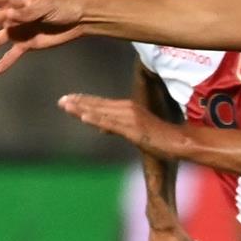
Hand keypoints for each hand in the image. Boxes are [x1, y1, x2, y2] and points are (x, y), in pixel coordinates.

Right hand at [0, 0, 84, 74]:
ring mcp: (20, 30)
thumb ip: (27, 11)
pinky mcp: (28, 43)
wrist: (80, 19)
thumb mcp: (46, 4)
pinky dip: (4, 63)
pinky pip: (13, 55)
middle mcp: (15, 15)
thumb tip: (9, 17)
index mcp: (19, 0)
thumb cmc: (64, 5)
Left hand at [58, 94, 176, 156]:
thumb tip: (99, 128)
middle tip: (61, 100)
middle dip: (80, 102)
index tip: (68, 99)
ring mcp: (131, 118)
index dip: (85, 100)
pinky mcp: (134, 129)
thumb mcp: (135, 131)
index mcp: (129, 108)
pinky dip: (98, 119)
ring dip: (83, 108)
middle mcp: (129, 109)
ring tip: (66, 105)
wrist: (180, 141)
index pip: (102, 103)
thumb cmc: (161, 137)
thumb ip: (117, 127)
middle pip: (99, 105)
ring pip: (102, 112)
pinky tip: (84, 117)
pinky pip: (112, 124)